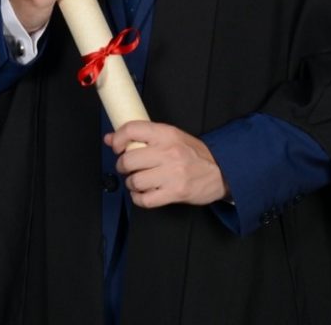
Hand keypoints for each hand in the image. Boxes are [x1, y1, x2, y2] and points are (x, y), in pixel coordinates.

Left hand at [104, 121, 228, 207]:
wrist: (221, 171)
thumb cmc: (194, 153)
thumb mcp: (171, 136)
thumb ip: (142, 136)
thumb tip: (109, 138)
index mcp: (166, 133)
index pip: (132, 129)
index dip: (118, 138)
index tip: (116, 146)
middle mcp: (168, 151)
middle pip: (129, 159)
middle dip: (123, 165)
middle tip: (128, 166)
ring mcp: (172, 173)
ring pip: (134, 180)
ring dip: (132, 183)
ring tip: (139, 180)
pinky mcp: (175, 192)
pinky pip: (144, 199)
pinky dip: (139, 198)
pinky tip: (144, 193)